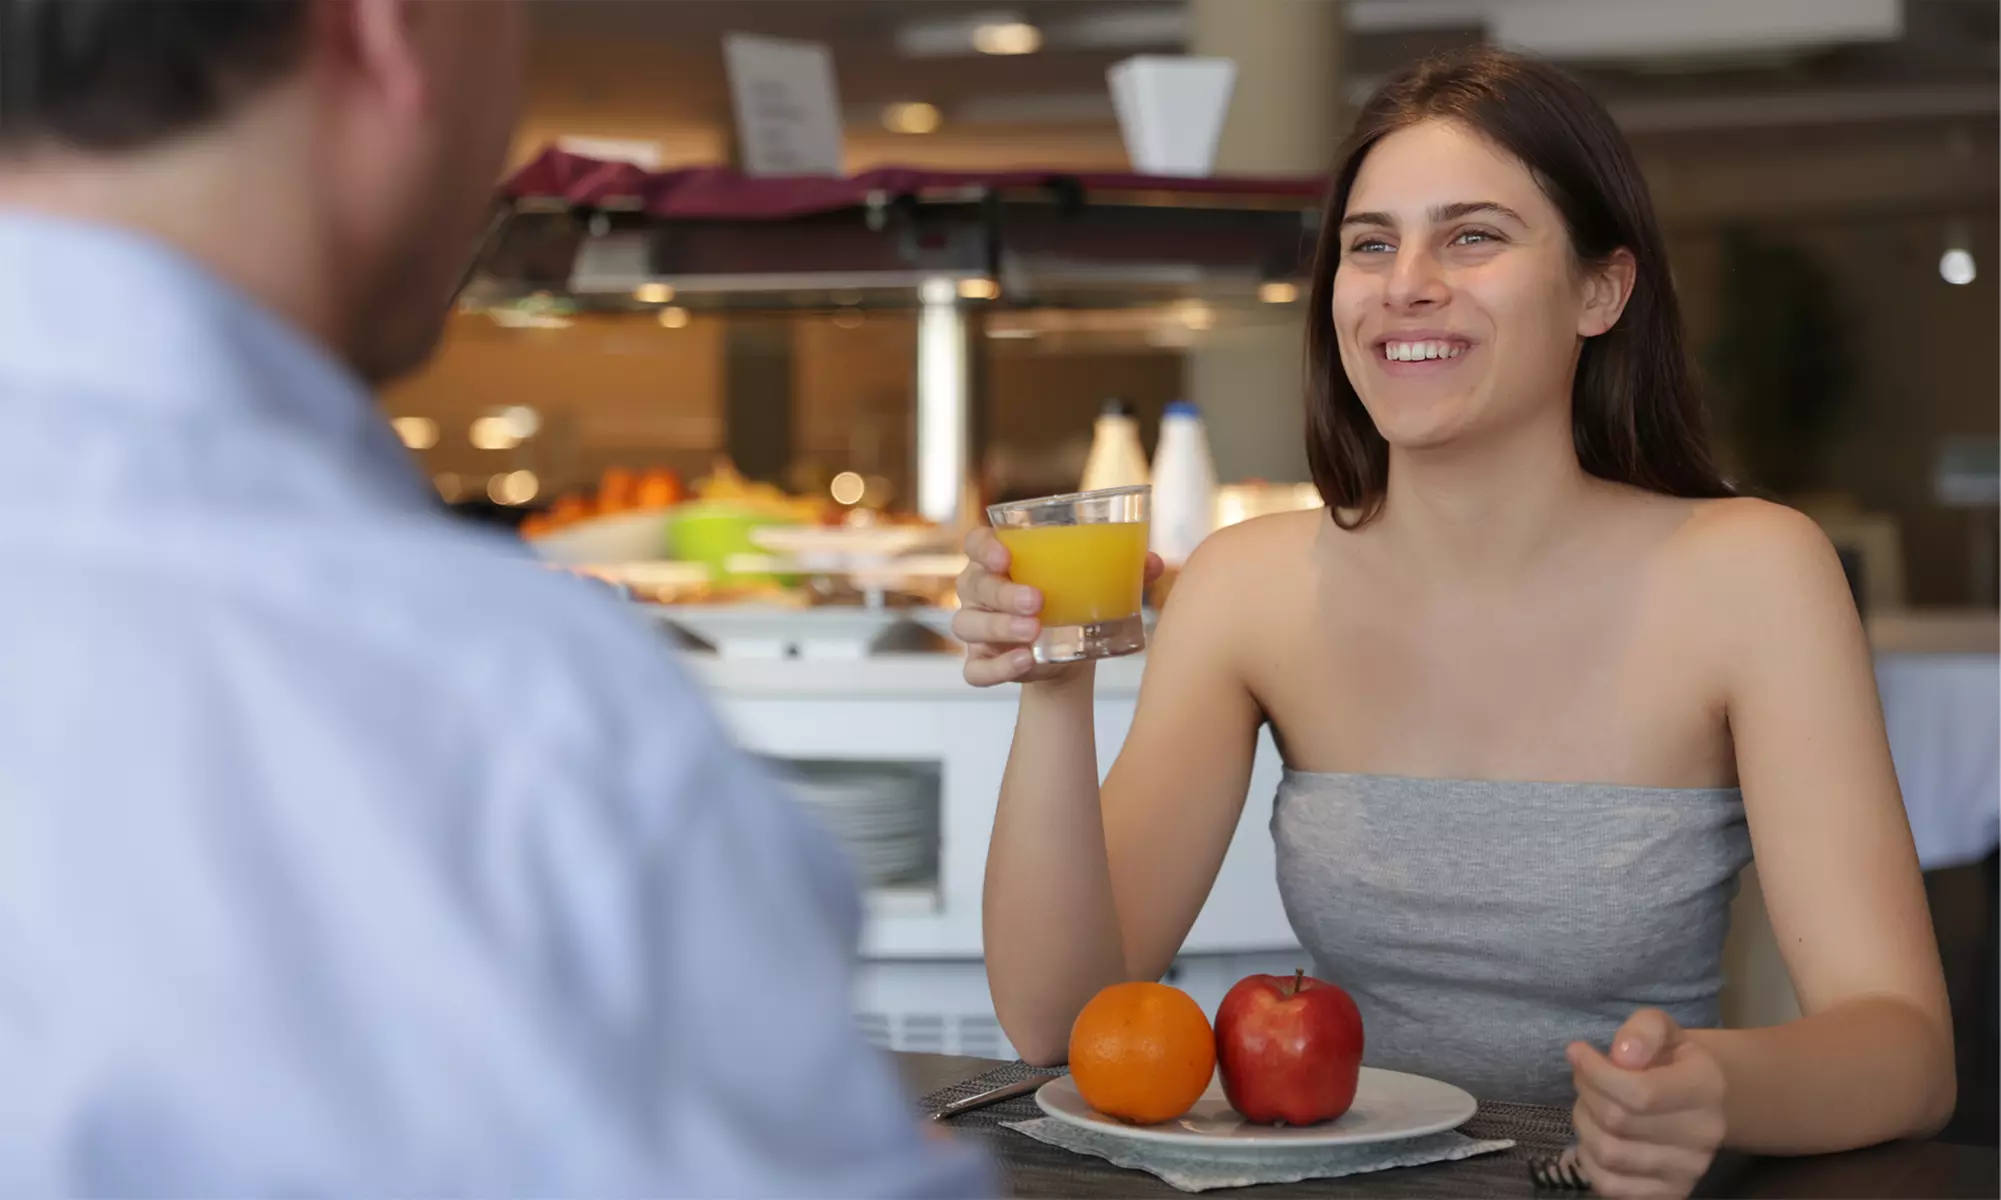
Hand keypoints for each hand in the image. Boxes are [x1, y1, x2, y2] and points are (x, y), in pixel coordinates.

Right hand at [952, 526, 1161, 686]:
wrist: (1070, 655)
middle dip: (1003, 593)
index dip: (984, 547)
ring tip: (1035, 631)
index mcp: (999, 562)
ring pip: (968, 626)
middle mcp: (979, 592)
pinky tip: (1026, 662)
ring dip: (1000, 628)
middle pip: (975, 585)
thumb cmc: (1075, 605)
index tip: (1006, 556)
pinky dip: (997, 668)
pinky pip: (975, 670)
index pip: (976, 543)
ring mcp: (976, 629)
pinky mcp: (981, 663)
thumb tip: (1152, 562)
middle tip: (1037, 601)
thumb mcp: (1095, 584)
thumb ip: (1122, 570)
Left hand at [1566, 1010, 1726, 1197]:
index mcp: (1706, 1087)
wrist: (1696, 1100)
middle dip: (1586, 1092)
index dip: (1595, 1072)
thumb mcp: (1661, 1029)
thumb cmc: (1669, 1059)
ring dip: (1584, 1123)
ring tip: (1590, 1104)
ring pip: (1608, 1153)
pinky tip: (1595, 1135)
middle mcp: (1704, 1134)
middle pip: (1618, 1121)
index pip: (1640, 1092)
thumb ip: (1643, 1030)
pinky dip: (1588, 1160)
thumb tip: (1622, 1054)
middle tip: (1583, 1076)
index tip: (1577, 1052)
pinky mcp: (1670, 1194)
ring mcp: (1688, 1170)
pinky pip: (1610, 1185)